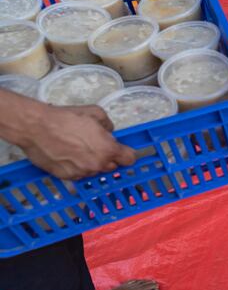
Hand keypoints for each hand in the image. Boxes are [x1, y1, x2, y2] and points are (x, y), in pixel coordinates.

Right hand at [19, 105, 135, 179]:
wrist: (36, 128)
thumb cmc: (66, 118)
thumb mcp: (95, 112)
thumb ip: (108, 125)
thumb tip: (109, 132)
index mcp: (108, 150)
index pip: (130, 159)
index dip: (126, 153)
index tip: (122, 150)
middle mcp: (97, 165)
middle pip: (112, 166)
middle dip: (107, 157)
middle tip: (95, 145)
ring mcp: (82, 173)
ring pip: (95, 171)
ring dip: (92, 163)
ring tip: (78, 149)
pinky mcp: (67, 177)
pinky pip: (79, 174)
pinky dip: (77, 167)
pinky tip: (68, 155)